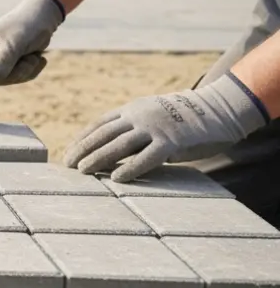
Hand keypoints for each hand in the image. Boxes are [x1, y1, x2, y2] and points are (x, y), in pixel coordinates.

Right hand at [0, 0, 65, 84]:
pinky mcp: (12, 62)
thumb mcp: (15, 43)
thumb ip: (4, 60)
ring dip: (27, 70)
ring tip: (35, 56)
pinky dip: (31, 70)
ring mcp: (0, 58)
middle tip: (30, 60)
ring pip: (10, 78)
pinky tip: (38, 59)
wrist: (45, 17)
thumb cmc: (27, 25)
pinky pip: (19, 76)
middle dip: (17, 72)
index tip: (10, 67)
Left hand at [63, 73, 269, 181]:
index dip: (83, 139)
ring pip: (120, 144)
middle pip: (104, 134)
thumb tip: (113, 149)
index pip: (100, 124)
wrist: (220, 108)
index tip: (68, 152)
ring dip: (98, 158)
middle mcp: (139, 116)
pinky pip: (147, 156)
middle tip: (67, 164)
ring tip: (83, 171)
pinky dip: (130, 168)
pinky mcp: (173, 142)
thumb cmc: (185, 118)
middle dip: (83, 149)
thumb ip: (134, 128)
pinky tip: (116, 178)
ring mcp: (155, 128)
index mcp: (133, 109)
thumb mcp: (153, 115)